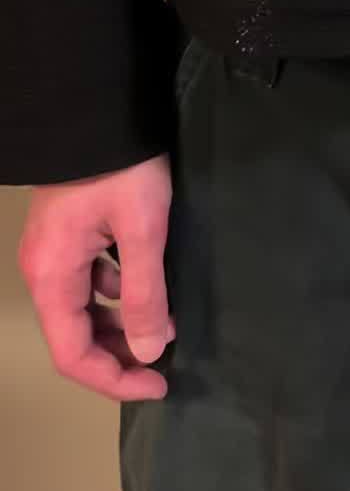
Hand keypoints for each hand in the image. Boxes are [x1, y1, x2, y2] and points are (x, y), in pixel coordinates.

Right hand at [17, 154, 175, 399]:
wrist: (101, 106)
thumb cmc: (123, 168)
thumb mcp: (143, 230)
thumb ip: (144, 294)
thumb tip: (149, 352)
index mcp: (52, 277)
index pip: (74, 355)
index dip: (115, 380)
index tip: (159, 384)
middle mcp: (44, 270)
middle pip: (75, 335)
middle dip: (119, 355)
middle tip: (164, 362)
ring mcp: (53, 251)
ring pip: (82, 309)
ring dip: (120, 324)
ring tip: (165, 324)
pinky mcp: (69, 232)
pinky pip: (87, 281)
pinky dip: (116, 293)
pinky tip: (147, 286)